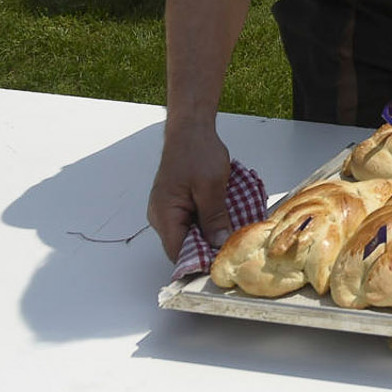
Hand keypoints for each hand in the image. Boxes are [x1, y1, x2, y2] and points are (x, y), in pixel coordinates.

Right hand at [148, 121, 234, 261]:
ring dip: (208, 234)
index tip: (221, 262)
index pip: (178, 253)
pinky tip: (222, 219)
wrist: (191, 128)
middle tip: (230, 248)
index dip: (199, 261)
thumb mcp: (211, 187)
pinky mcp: (176, 204)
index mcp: (164, 214)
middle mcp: (161, 216)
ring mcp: (167, 210)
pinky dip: (206, 223)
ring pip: (188, 234)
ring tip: (229, 232)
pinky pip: (190, 222)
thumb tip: (218, 245)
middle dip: (206, 248)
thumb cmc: (197, 151)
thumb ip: (214, 218)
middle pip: (183, 246)